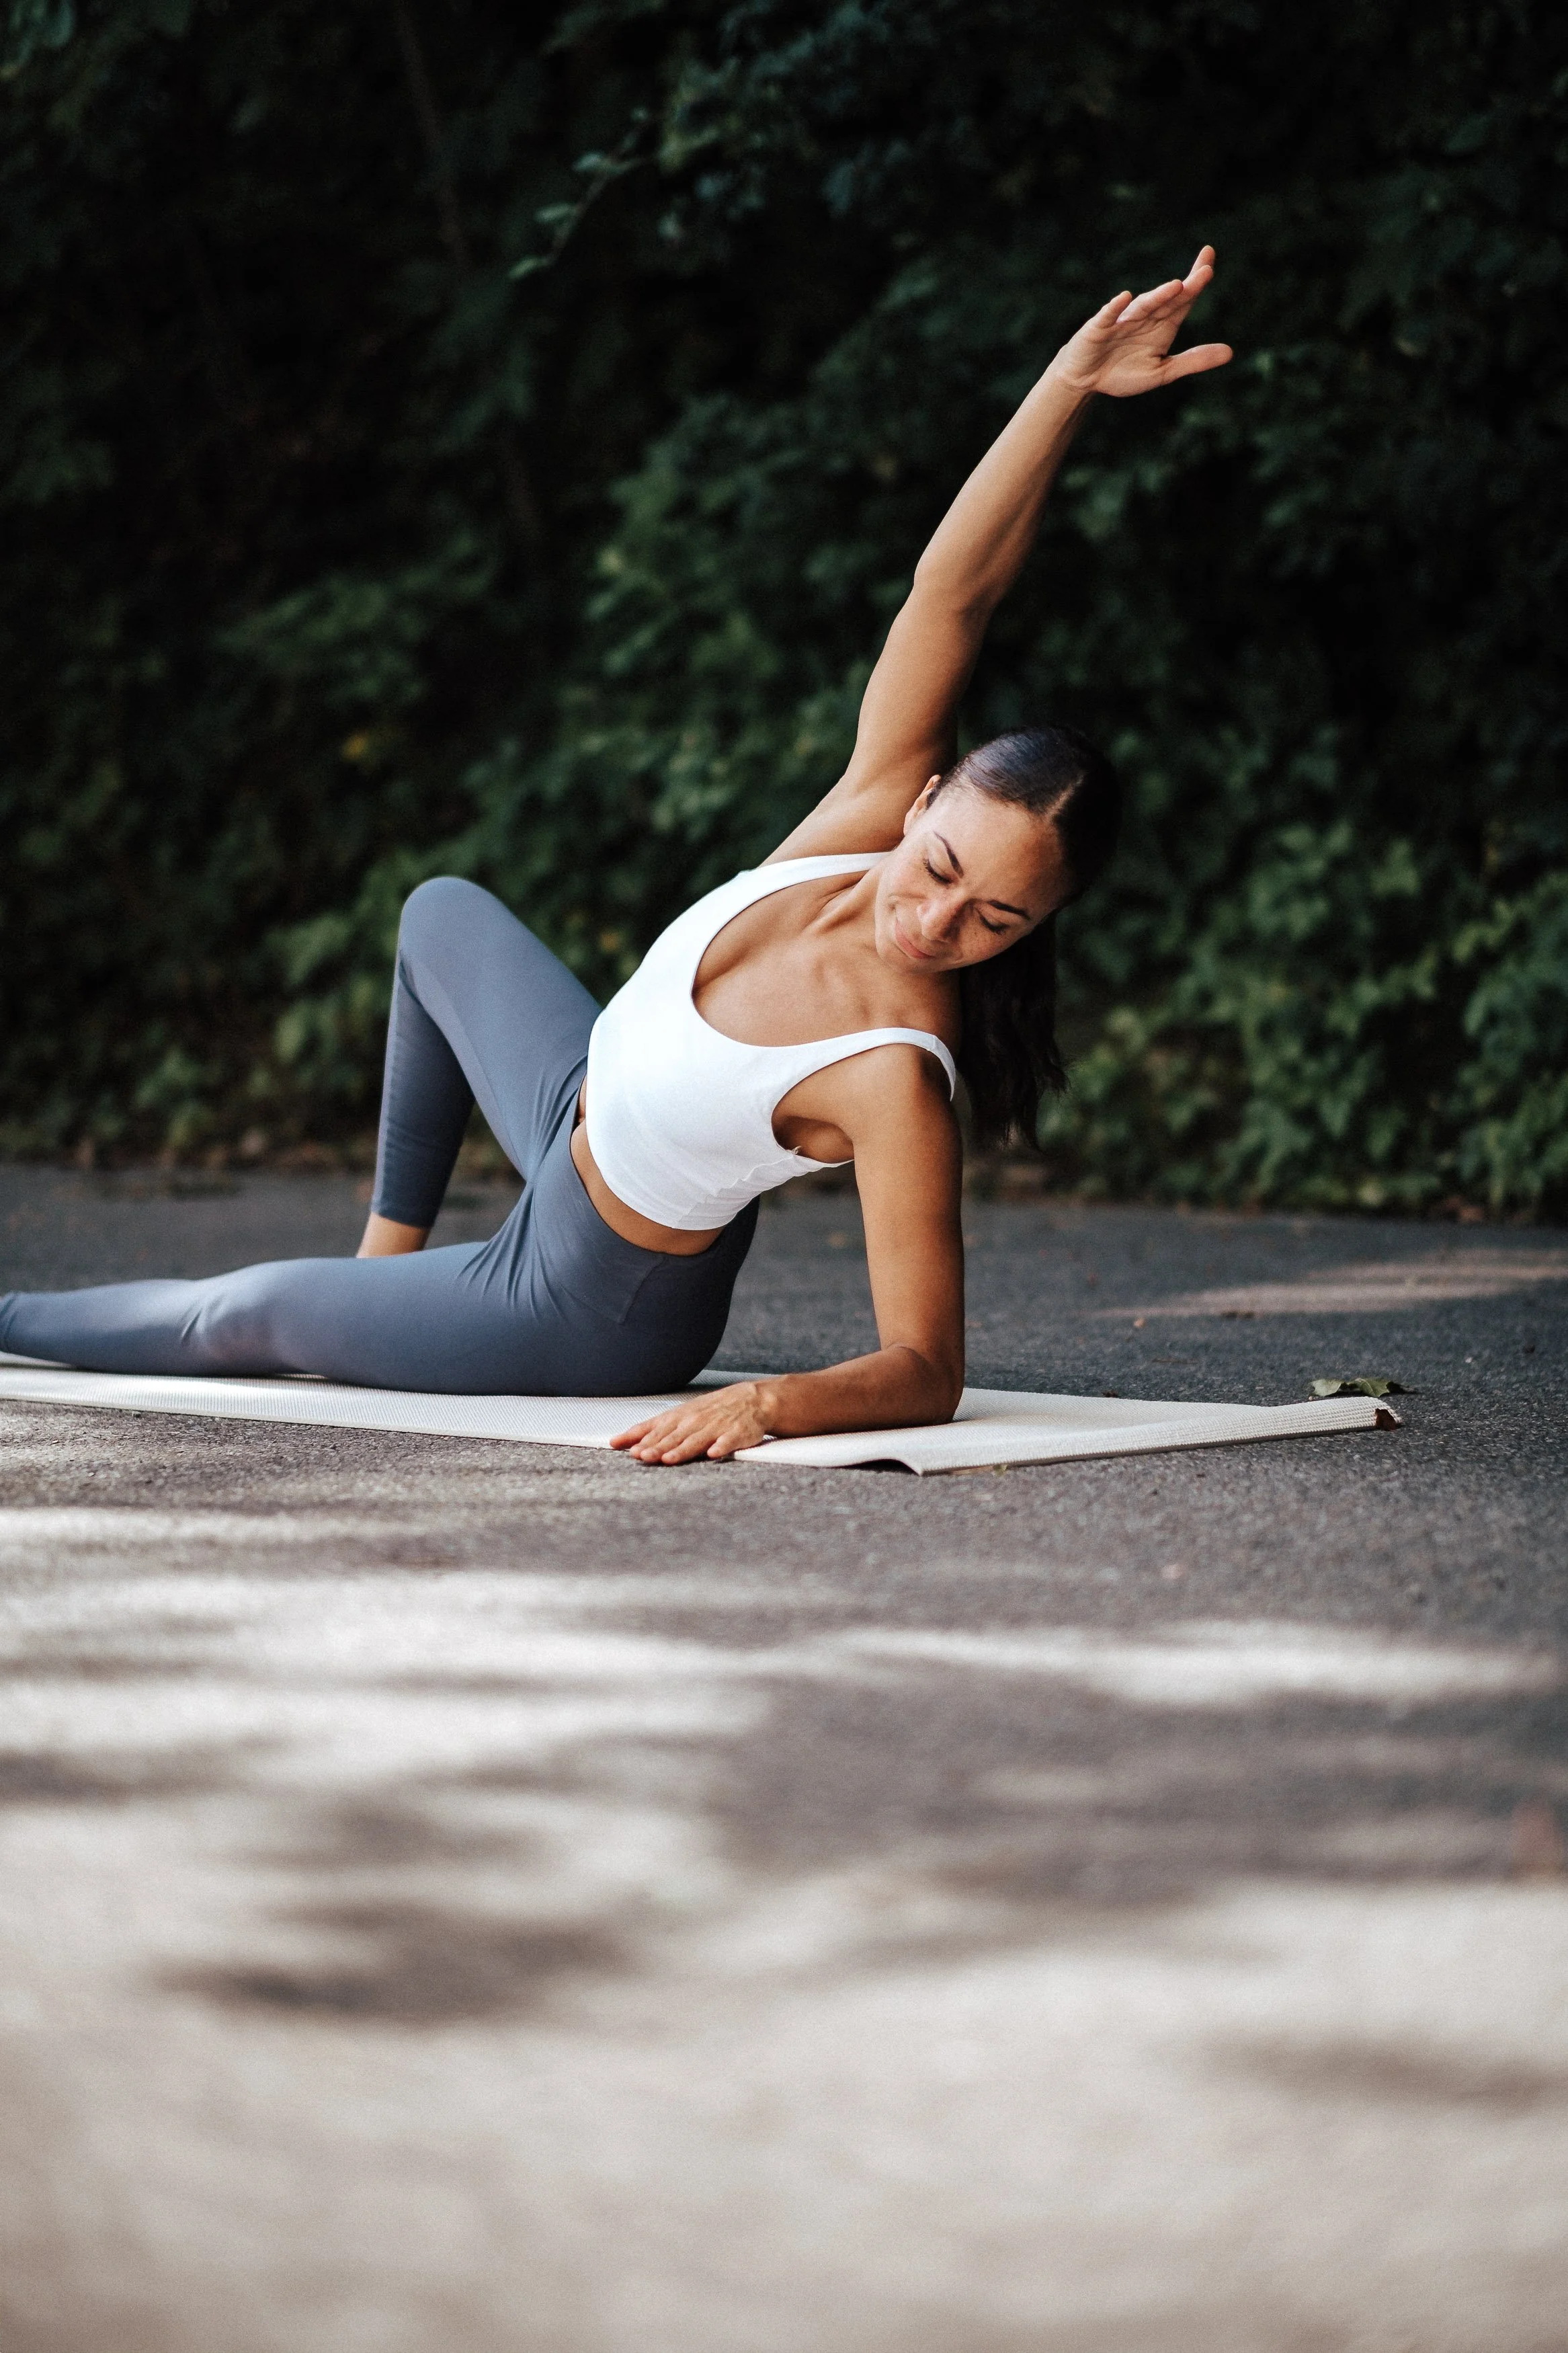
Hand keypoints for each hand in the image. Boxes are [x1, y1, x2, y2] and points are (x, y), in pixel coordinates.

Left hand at [611, 1380, 774, 1463]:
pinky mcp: (737, 1434)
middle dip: (656, 1447)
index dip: (640, 1438)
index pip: (655, 1428)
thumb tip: (623, 1441)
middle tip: (642, 1457)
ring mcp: (716, 1427)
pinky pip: (728, 1442)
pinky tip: (713, 1453)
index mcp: (680, 1417)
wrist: (752, 1400)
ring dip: (682, 1450)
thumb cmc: (711, 1411)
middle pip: (672, 1437)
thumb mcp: (682, 1415)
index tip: (624, 1447)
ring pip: (696, 1440)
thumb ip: (654, 1430)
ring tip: (669, 1459)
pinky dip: (720, 1447)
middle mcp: (695, 1421)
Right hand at [1050, 246, 1231, 398]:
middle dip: (1187, 286)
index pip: (1185, 300)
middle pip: (1169, 298)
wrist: (1086, 379)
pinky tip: (1125, 298)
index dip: (1198, 283)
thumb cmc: (1123, 372)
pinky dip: (1116, 308)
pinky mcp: (1098, 329)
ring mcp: (1122, 320)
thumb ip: (1194, 361)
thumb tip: (1230, 353)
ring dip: (1159, 296)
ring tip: (1176, 287)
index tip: (1211, 265)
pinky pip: (1108, 316)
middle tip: (1206, 271)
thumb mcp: (1163, 372)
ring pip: (1144, 307)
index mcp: (1164, 325)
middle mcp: (1146, 317)